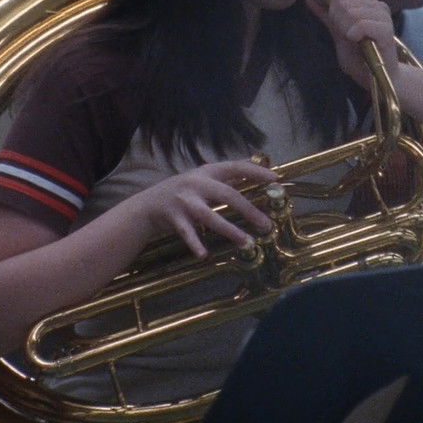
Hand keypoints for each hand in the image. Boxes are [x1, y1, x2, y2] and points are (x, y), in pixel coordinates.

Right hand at [120, 159, 278, 258]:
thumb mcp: (203, 180)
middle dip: (249, 210)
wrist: (148, 205)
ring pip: (210, 216)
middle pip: (227, 195)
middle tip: (266, 224)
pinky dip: (195, 244)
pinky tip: (204, 254)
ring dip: (230, 230)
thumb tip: (257, 174)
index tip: (275, 178)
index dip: (255, 172)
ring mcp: (184, 200)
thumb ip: (226, 179)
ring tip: (247, 242)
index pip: (236, 167)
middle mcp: (196, 183)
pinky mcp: (173, 218)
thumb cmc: (183, 192)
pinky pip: (187, 233)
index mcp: (207, 172)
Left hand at [305, 0, 398, 86]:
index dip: (333, 12)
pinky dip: (354, 33)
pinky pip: (362, 24)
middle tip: (346, 36)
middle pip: (345, 3)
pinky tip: (355, 40)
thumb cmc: (359, 57)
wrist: (374, 78)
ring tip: (352, 40)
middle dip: (338, 22)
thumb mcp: (339, 34)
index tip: (338, 28)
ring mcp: (384, 18)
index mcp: (367, 4)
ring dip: (346, 29)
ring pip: (353, 13)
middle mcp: (378, 7)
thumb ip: (327, 17)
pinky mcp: (386, 32)